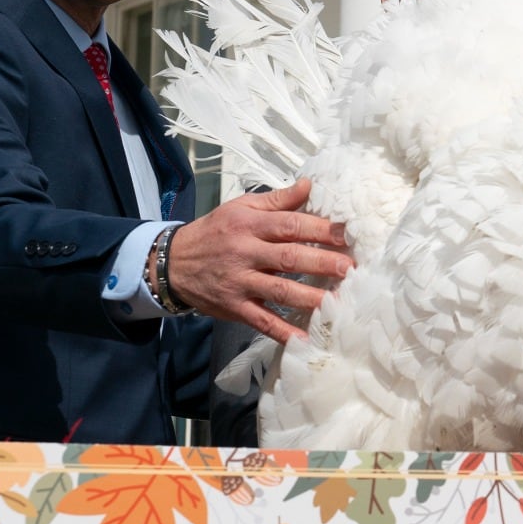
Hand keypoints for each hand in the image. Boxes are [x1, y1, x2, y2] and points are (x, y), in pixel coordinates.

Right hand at [165, 179, 352, 342]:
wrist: (172, 263)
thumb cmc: (214, 232)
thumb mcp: (240, 208)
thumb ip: (277, 200)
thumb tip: (309, 185)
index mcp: (250, 224)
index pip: (290, 224)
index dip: (320, 229)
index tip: (346, 235)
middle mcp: (246, 252)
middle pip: (289, 257)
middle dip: (322, 262)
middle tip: (350, 268)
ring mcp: (240, 281)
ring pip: (279, 290)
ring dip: (310, 297)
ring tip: (338, 301)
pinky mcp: (234, 307)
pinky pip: (261, 320)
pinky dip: (282, 331)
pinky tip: (305, 338)